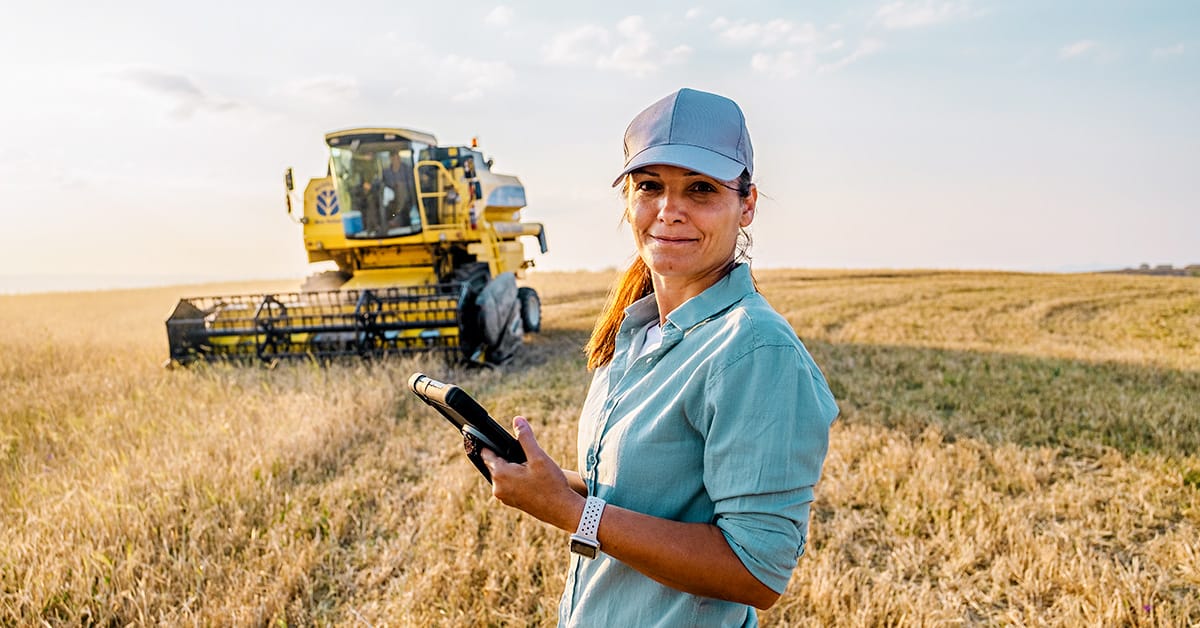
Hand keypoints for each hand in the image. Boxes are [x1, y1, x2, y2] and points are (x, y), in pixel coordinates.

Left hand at [479, 417, 584, 531]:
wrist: (562, 510)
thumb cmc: (551, 484)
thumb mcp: (539, 457)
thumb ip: (525, 437)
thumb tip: (517, 420)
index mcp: (501, 475)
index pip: (487, 453)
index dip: (492, 444)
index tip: (495, 438)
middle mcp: (498, 488)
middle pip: (495, 464)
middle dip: (507, 457)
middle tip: (524, 455)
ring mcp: (504, 497)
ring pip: (502, 474)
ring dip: (512, 468)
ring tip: (530, 466)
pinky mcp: (511, 502)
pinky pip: (508, 484)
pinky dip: (516, 478)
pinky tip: (531, 477)